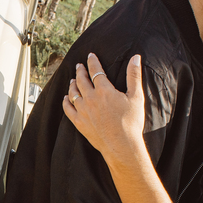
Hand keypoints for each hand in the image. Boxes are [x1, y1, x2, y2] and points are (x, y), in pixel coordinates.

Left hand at [62, 53, 146, 167]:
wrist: (121, 146)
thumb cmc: (131, 123)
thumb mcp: (136, 97)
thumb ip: (134, 76)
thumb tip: (135, 58)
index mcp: (104, 90)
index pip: (96, 71)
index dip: (92, 62)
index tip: (90, 56)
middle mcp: (90, 99)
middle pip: (82, 81)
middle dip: (80, 71)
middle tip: (79, 66)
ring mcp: (83, 111)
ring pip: (73, 93)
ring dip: (72, 85)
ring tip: (72, 80)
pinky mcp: (79, 123)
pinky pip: (68, 109)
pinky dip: (66, 102)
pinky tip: (65, 98)